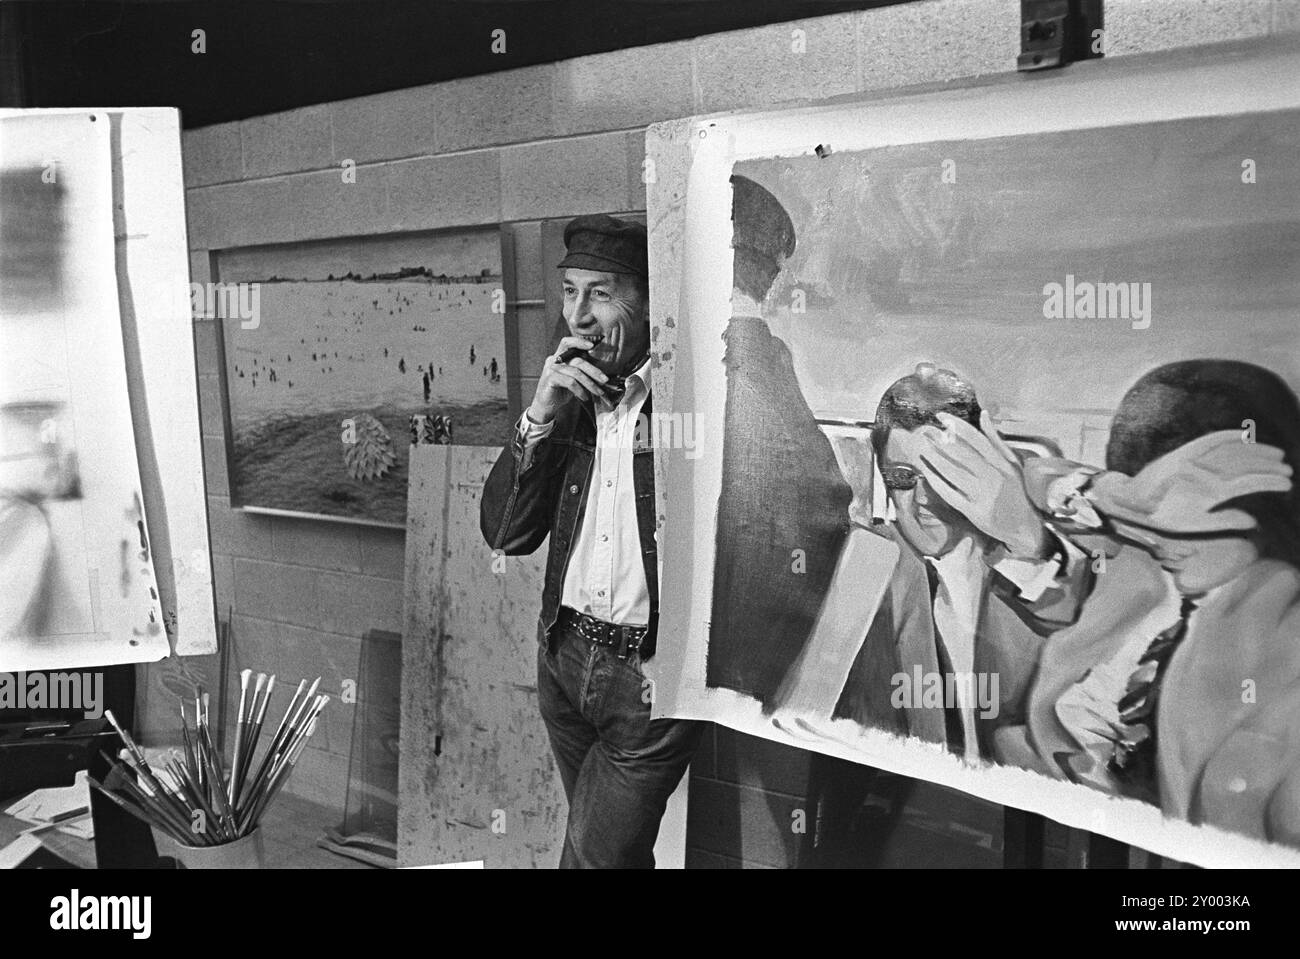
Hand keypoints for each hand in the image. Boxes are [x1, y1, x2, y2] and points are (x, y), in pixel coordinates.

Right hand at [527, 336, 610, 422]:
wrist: (545, 406)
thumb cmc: (561, 391)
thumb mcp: (573, 379)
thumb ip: (582, 371)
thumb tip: (602, 373)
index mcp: (560, 356)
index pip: (567, 342)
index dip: (579, 341)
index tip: (592, 345)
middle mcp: (554, 360)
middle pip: (578, 360)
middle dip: (594, 371)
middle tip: (605, 380)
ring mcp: (551, 369)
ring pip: (576, 372)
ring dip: (590, 384)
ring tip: (598, 392)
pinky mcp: (550, 379)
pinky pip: (570, 382)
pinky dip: (580, 390)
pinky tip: (585, 397)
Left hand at [915, 410, 1050, 558]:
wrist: (1025, 526)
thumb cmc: (1017, 492)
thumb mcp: (1012, 463)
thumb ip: (996, 440)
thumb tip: (984, 414)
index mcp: (1003, 463)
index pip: (977, 439)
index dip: (957, 425)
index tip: (940, 416)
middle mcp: (994, 477)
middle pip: (962, 455)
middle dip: (940, 441)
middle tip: (924, 431)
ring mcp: (983, 495)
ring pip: (953, 473)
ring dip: (934, 459)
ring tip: (920, 447)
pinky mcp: (974, 512)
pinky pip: (950, 494)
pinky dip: (937, 482)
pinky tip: (925, 472)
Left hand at [1089, 430, 1292, 533]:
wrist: (1131, 499)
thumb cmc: (1160, 515)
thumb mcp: (1191, 525)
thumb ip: (1222, 521)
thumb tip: (1253, 522)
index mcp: (1208, 492)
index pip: (1247, 483)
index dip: (1268, 481)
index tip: (1287, 482)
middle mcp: (1203, 472)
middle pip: (1243, 464)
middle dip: (1267, 466)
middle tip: (1287, 469)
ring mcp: (1194, 460)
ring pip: (1232, 452)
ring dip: (1255, 452)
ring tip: (1277, 455)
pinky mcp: (1184, 451)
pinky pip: (1211, 441)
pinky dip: (1229, 436)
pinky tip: (1244, 434)